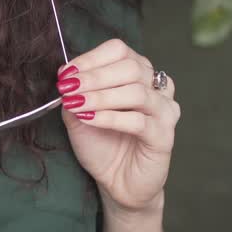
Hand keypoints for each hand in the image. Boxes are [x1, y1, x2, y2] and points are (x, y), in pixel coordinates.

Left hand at [54, 39, 177, 218]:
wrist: (116, 181)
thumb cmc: (101, 143)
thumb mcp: (79, 114)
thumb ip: (76, 93)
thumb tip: (67, 75)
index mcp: (138, 74)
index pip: (120, 51)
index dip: (91, 58)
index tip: (67, 72)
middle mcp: (156, 88)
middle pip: (130, 67)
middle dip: (94, 76)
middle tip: (69, 87)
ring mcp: (164, 111)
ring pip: (137, 92)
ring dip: (101, 96)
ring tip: (77, 103)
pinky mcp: (165, 136)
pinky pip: (139, 121)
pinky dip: (110, 117)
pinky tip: (89, 119)